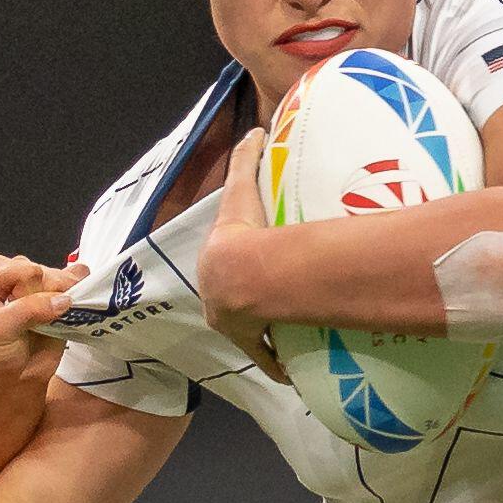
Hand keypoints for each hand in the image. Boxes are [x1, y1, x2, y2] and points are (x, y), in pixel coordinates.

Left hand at [0, 253, 81, 407]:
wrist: (10, 380)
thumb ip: (28, 310)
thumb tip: (63, 300)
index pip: (25, 271)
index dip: (27, 294)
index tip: (18, 316)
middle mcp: (19, 273)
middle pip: (48, 274)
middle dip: (47, 298)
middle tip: (36, 322)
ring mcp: (43, 285)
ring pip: (67, 279)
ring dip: (67, 299)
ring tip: (52, 320)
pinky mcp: (63, 298)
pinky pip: (81, 285)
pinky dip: (84, 296)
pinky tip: (74, 311)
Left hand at [197, 131, 286, 382]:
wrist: (244, 272)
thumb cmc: (240, 232)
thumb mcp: (240, 190)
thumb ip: (246, 159)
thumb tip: (254, 130)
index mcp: (214, 270)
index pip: (223, 272)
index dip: (237, 272)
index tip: (252, 273)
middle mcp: (219, 304)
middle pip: (236, 306)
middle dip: (249, 308)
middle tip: (271, 304)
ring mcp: (235, 326)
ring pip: (251, 335)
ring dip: (264, 336)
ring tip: (284, 332)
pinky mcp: (251, 343)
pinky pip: (265, 358)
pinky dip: (276, 366)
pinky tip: (287, 373)